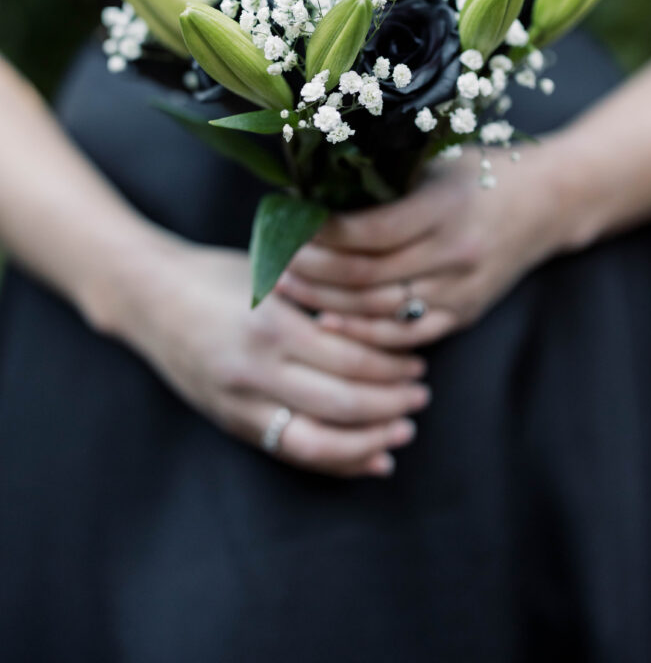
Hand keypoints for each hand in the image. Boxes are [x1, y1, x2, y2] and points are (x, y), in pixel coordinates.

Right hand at [92, 232, 429, 477]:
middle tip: (421, 394)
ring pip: (318, 442)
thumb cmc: (217, 274)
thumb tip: (391, 313)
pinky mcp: (231, 422)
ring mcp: (239, 403)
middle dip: (391, 403)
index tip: (419, 361)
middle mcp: (255, 370)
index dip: (392, 365)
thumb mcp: (271, 270)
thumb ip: (324, 294)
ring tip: (403, 429)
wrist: (148, 298)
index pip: (351, 358)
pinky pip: (291, 452)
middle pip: (342, 403)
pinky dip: (336, 462)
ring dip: (370, 441)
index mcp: (272, 324)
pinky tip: (371, 460)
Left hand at [277, 141, 578, 348]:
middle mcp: (456, 252)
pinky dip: (365, 335)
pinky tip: (330, 324)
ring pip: (380, 309)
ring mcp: (462, 288)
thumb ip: (386, 178)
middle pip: (367, 275)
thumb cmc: (486, 171)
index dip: (323, 234)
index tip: (289, 225)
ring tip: (289, 291)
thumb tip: (314, 190)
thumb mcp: (438, 160)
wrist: (550, 202)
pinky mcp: (465, 312)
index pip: (370, 231)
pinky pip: (407, 335)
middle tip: (274, 265)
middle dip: (313, 273)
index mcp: (445, 205)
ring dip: (328, 303)